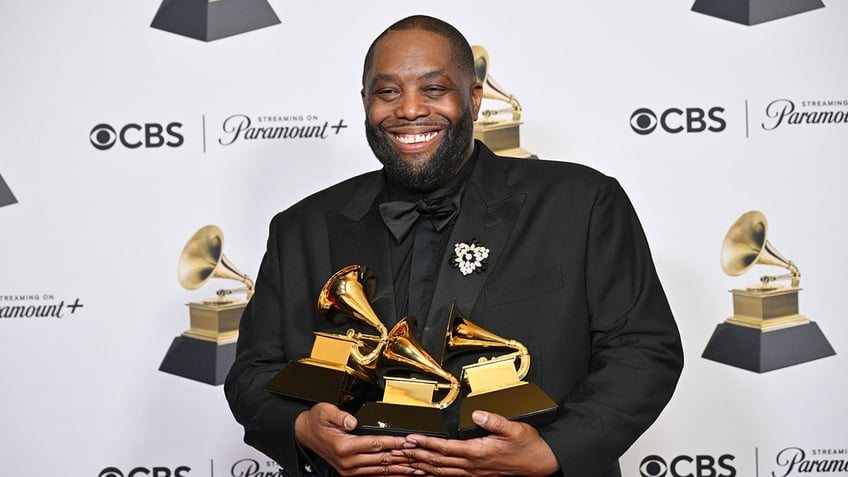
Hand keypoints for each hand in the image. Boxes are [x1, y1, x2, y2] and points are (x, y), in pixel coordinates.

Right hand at [294, 402, 415, 475]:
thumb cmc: (316, 422)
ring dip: (399, 469)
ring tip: (416, 468)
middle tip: (420, 457)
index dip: (394, 443)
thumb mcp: (325, 412)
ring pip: (380, 470)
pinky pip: (374, 475)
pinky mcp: (351, 472)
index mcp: (344, 446)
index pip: (376, 444)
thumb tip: (353, 420)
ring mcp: (349, 469)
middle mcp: (348, 461)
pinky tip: (401, 473)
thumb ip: (340, 416)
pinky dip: (389, 474)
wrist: (305, 434)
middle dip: (402, 458)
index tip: (409, 442)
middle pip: (381, 460)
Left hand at [393, 411, 558, 475]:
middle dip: (417, 455)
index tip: (411, 438)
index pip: (446, 448)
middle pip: (438, 462)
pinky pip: (450, 476)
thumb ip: (494, 421)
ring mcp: (473, 473)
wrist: (540, 463)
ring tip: (406, 461)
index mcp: (478, 452)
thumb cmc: (527, 445)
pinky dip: (435, 474)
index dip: (426, 443)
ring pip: (441, 472)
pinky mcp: (476, 475)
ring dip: (422, 466)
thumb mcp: (514, 428)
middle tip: (399, 450)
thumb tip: (476, 414)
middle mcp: (473, 465)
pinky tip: (426, 473)